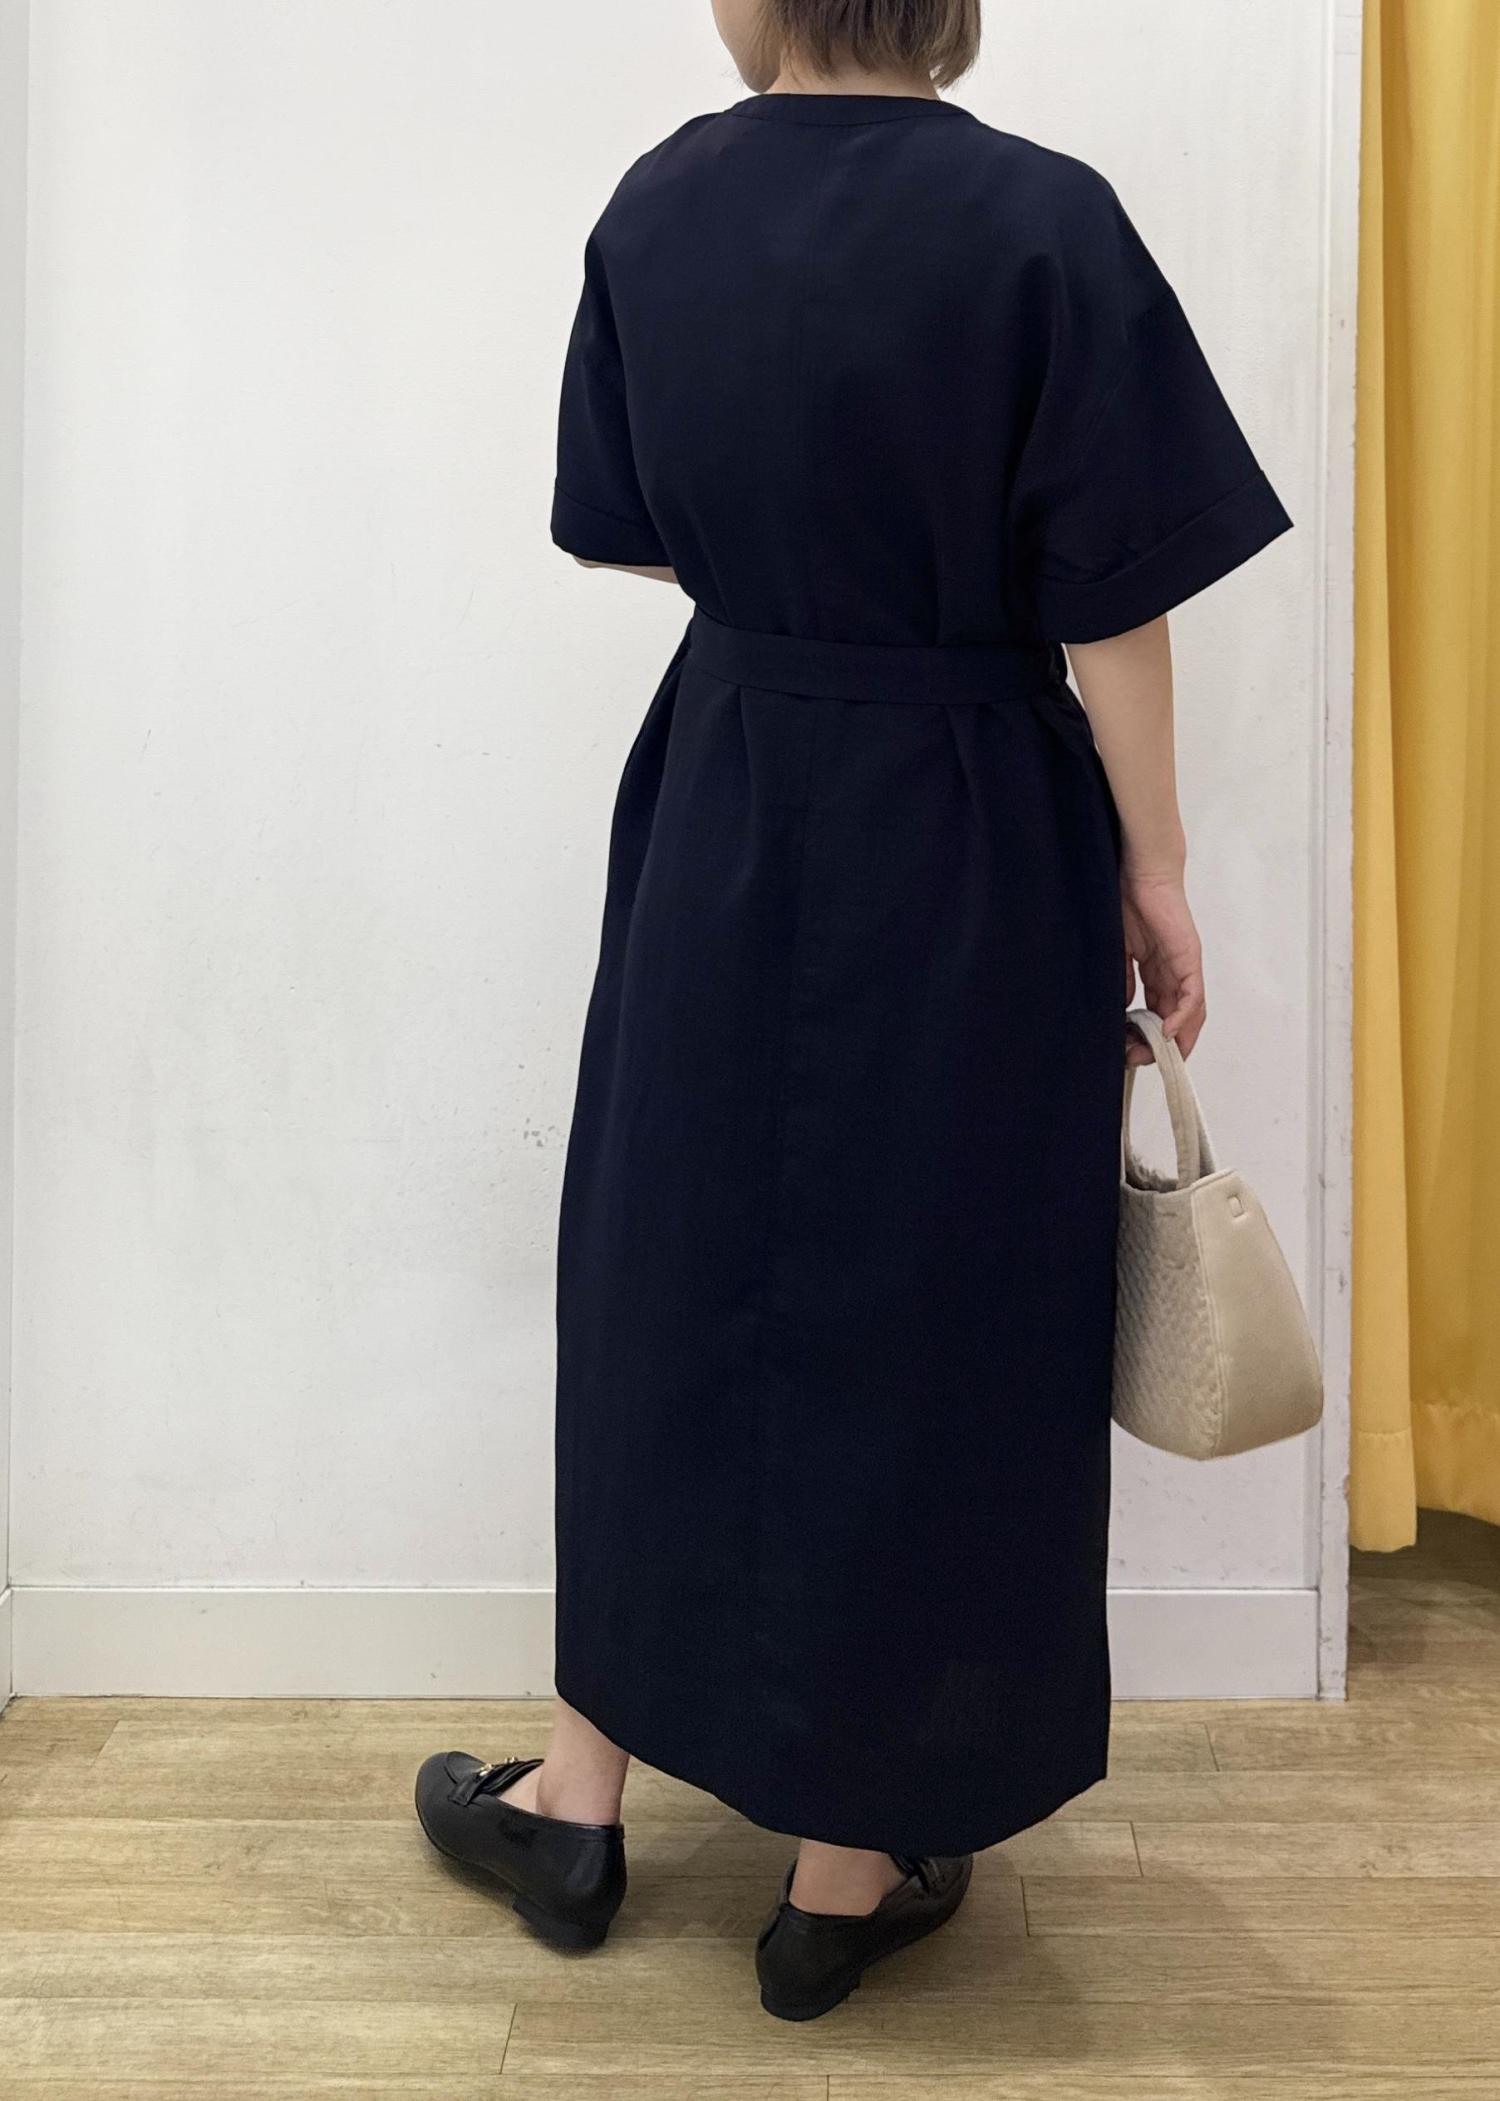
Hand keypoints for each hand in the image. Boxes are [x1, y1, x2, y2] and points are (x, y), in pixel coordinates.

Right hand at [1121, 872, 1204, 1064]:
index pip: (1159, 1014)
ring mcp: (1184, 966)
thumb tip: (1123, 1008)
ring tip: (1154, 1055)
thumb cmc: (1126, 903)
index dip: (1146, 1037)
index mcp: (1157, 972)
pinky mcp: (1189, 957)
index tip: (1127, 1051)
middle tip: (1135, 1059)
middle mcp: (1175, 973)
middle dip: (1159, 1047)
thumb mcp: (1118, 952)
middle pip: (1177, 1021)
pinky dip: (1182, 1017)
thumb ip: (1123, 980)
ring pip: (1190, 1014)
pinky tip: (1166, 1032)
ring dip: (1174, 1039)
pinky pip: (1192, 995)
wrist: (1138, 872)